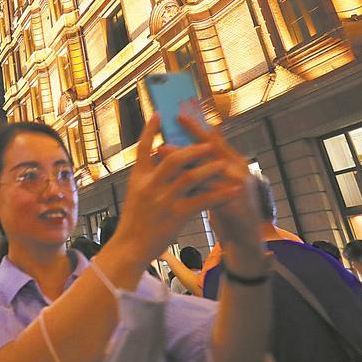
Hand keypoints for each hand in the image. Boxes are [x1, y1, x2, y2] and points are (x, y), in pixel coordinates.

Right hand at [112, 114, 242, 264]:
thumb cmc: (134, 220)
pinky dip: (218, 194)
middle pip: (172, 158)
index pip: (143, 148)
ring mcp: (162, 200)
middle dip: (193, 149)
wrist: (129, 247)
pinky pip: (201, 201)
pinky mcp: (175, 215)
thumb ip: (147, 175)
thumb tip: (159, 157)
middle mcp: (149, 186)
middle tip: (207, 144)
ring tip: (222, 163)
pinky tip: (232, 190)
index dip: (150, 130)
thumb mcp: (135, 193)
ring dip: (208, 168)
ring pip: (189, 177)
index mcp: (138, 178)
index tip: (159, 114)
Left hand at [178, 116, 264, 267]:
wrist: (247, 234)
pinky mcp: (235, 204)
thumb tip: (186, 145)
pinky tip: (174, 187)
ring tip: (163, 160)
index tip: (177, 116)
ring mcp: (240, 186)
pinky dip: (190, 189)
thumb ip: (207, 163)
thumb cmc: (230, 203)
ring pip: (207, 172)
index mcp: (236, 161)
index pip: (213, 140)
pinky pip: (209, 195)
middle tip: (162, 143)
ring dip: (182, 165)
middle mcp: (240, 170)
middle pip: (210, 153)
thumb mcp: (220, 179)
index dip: (195, 128)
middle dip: (185, 147)